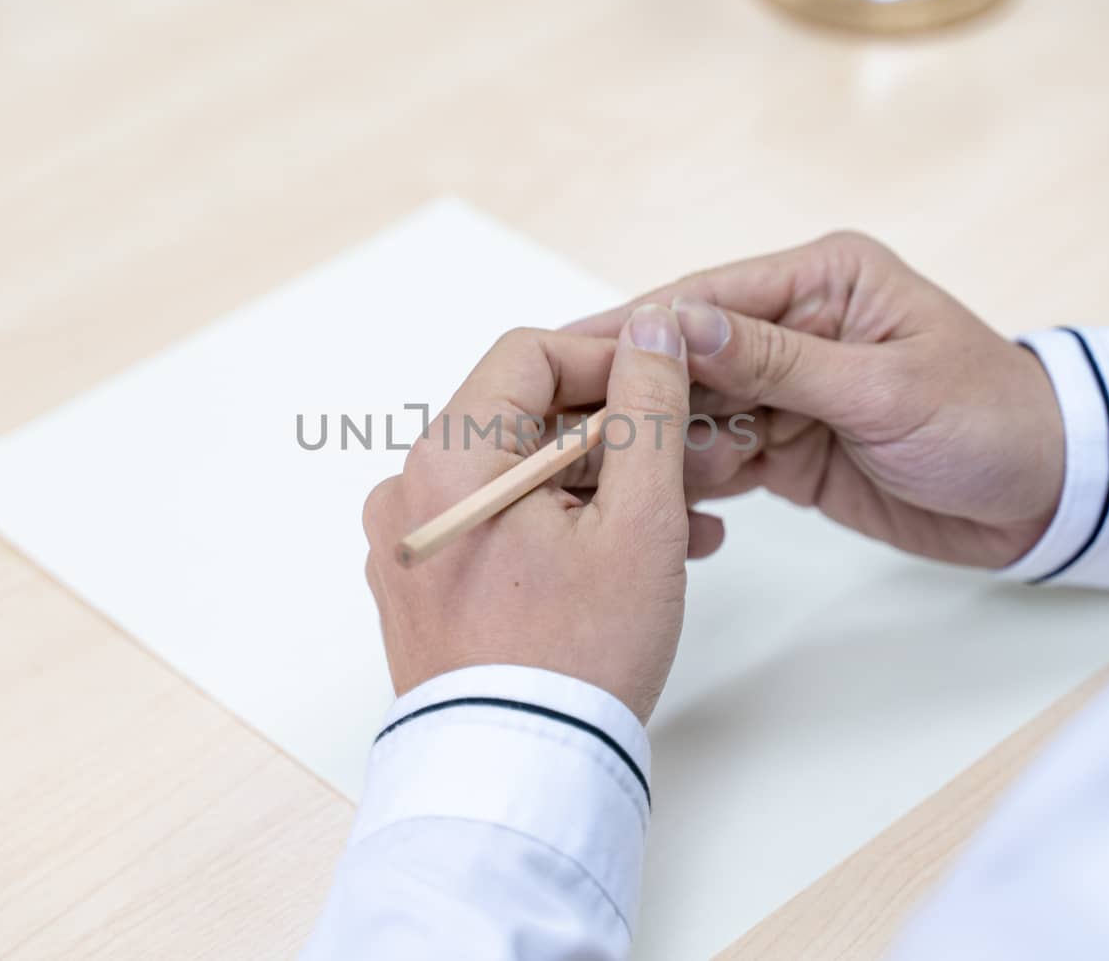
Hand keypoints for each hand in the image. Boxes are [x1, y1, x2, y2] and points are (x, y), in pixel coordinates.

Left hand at [361, 306, 715, 722]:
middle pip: (525, 418)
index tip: (669, 382)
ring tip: (688, 521)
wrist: (519, 778)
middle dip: (620, 434)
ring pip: (522, 477)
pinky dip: (565, 527)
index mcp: (447, 460)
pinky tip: (636, 556)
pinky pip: (501, 527)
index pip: (528, 355)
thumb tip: (652, 331)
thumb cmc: (577, 655)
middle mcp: (412, 494)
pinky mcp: (427, 589)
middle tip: (696, 459)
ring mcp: (414, 546)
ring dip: (605, 486)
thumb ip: (647, 410)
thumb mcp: (638, 520)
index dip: (608, 358)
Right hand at [567, 233, 1064, 568]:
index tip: (567, 356)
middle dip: (639, 392)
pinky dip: (692, 476)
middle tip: (573, 426)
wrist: (1047, 500)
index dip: (635, 329)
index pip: (706, 297)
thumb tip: (678, 324)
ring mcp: (785, 389)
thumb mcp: (883, 388)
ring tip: (640, 475)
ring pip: (693, 408)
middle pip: (685, 353)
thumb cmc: (988, 421)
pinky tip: (669, 496)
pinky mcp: (784, 445)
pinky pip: (717, 453)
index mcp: (822, 280)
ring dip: (668, 441)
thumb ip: (777, 360)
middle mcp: (794, 325)